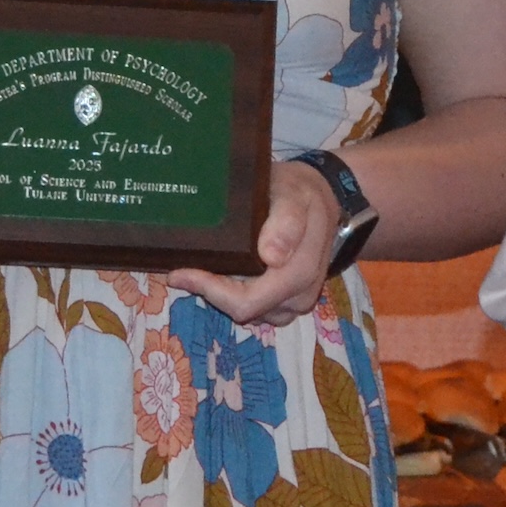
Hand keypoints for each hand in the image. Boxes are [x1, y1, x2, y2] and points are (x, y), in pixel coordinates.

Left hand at [171, 159, 342, 330]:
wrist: (324, 198)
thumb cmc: (302, 192)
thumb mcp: (294, 192)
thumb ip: (287, 220)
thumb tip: (272, 256)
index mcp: (301, 269)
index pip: (250, 300)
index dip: (212, 292)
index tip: (180, 272)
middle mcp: (301, 293)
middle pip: (247, 311)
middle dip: (211, 294)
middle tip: (180, 271)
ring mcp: (297, 301)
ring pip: (252, 314)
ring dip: (223, 296)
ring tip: (199, 270)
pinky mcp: (290, 302)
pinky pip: (259, 310)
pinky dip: (236, 296)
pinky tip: (221, 275)